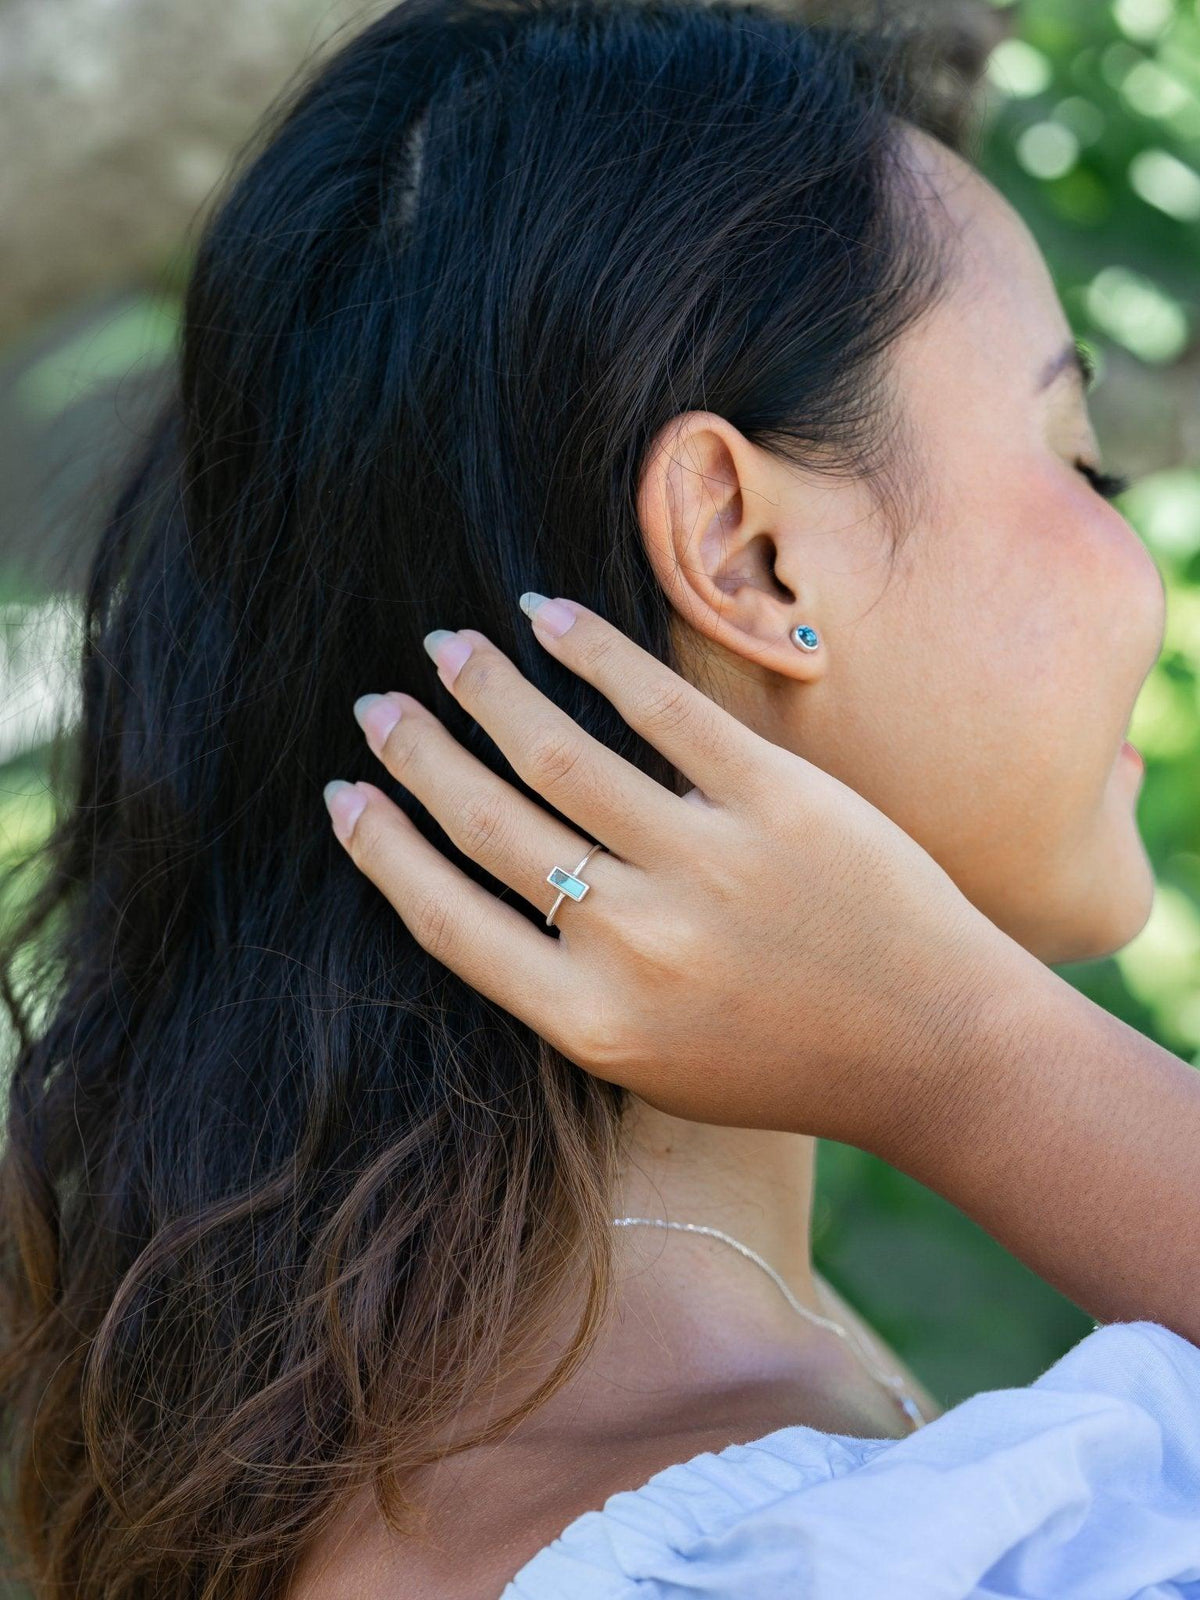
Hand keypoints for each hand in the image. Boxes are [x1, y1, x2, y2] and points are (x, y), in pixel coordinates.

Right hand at [323, 597, 1009, 1151]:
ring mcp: (705, 863)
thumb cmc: (788, 1062)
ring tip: (447, 649)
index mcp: (590, 1021)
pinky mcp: (775, 799)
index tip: (342, 794)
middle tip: (376, 706)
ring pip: (557, 752)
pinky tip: (544, 618)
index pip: (448, 918)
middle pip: (487, 823)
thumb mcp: (654, 1064)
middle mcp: (634, 943)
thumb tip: (489, 884)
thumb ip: (567, 989)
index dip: (381, 848)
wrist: (935, 1048)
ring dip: (486, 689)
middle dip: (416, 754)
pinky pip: (661, 710)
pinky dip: (592, 654)